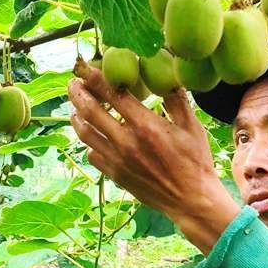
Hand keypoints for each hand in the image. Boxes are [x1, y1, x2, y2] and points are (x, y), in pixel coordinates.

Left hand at [68, 59, 240, 253]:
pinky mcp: (115, 175)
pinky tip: (91, 134)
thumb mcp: (192, 126)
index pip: (112, 94)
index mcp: (145, 125)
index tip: (83, 67)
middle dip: (77, 93)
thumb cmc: (195, 161)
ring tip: (75, 106)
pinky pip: (92, 154)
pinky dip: (88, 141)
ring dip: (76, 116)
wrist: (190, 200)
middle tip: (72, 83)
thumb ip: (176, 100)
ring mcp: (117, 160)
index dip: (94, 78)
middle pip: (90, 111)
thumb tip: (167, 76)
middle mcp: (126, 142)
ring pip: (85, 133)